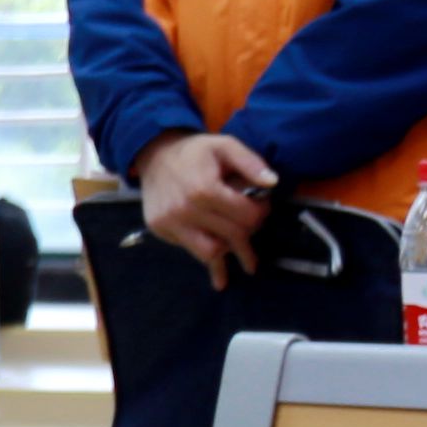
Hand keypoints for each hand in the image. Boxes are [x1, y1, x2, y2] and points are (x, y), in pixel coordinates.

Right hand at [133, 130, 277, 283]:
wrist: (154, 154)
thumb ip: (250, 163)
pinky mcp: (162, 230)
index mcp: (203, 189)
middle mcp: (185, 210)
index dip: (261, 212)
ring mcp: (171, 223)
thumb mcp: (225, 145)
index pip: (246, 215)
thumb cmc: (194, 151)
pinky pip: (193, 251)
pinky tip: (221, 281)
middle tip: (254, 223)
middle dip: (250, 231)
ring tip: (247, 257)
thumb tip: (272, 184)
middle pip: (232, 235)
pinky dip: (211, 265)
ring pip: (212, 251)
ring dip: (232, 250)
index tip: (261, 206)